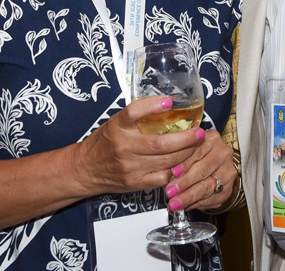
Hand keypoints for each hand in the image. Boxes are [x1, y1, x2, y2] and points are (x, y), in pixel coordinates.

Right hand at [71, 96, 203, 196]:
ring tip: (196, 146)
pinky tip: (181, 163)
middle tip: (199, 132)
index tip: (170, 101)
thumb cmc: (105, 142)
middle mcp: (123, 147)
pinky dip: (174, 171)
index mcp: (117, 127)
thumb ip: (138, 116)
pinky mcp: (134, 183)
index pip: (134, 112)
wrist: (84, 169)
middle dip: (186, 139)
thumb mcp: (116, 123)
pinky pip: (161, 178)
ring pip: (165, 162)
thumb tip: (168, 104)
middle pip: (160, 143)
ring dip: (185, 154)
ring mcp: (129, 167)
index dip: (153, 105)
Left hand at [160, 129, 237, 213]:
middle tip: (170, 191)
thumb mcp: (188, 150)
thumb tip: (165, 170)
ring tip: (175, 203)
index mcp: (212, 139)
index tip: (172, 172)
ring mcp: (227, 172)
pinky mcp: (227, 189)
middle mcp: (223, 153)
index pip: (197, 150)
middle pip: (203, 169)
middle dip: (184, 182)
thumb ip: (179, 156)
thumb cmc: (197, 157)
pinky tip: (184, 206)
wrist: (216, 168)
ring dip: (188, 197)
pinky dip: (195, 204)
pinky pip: (211, 199)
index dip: (184, 163)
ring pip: (206, 186)